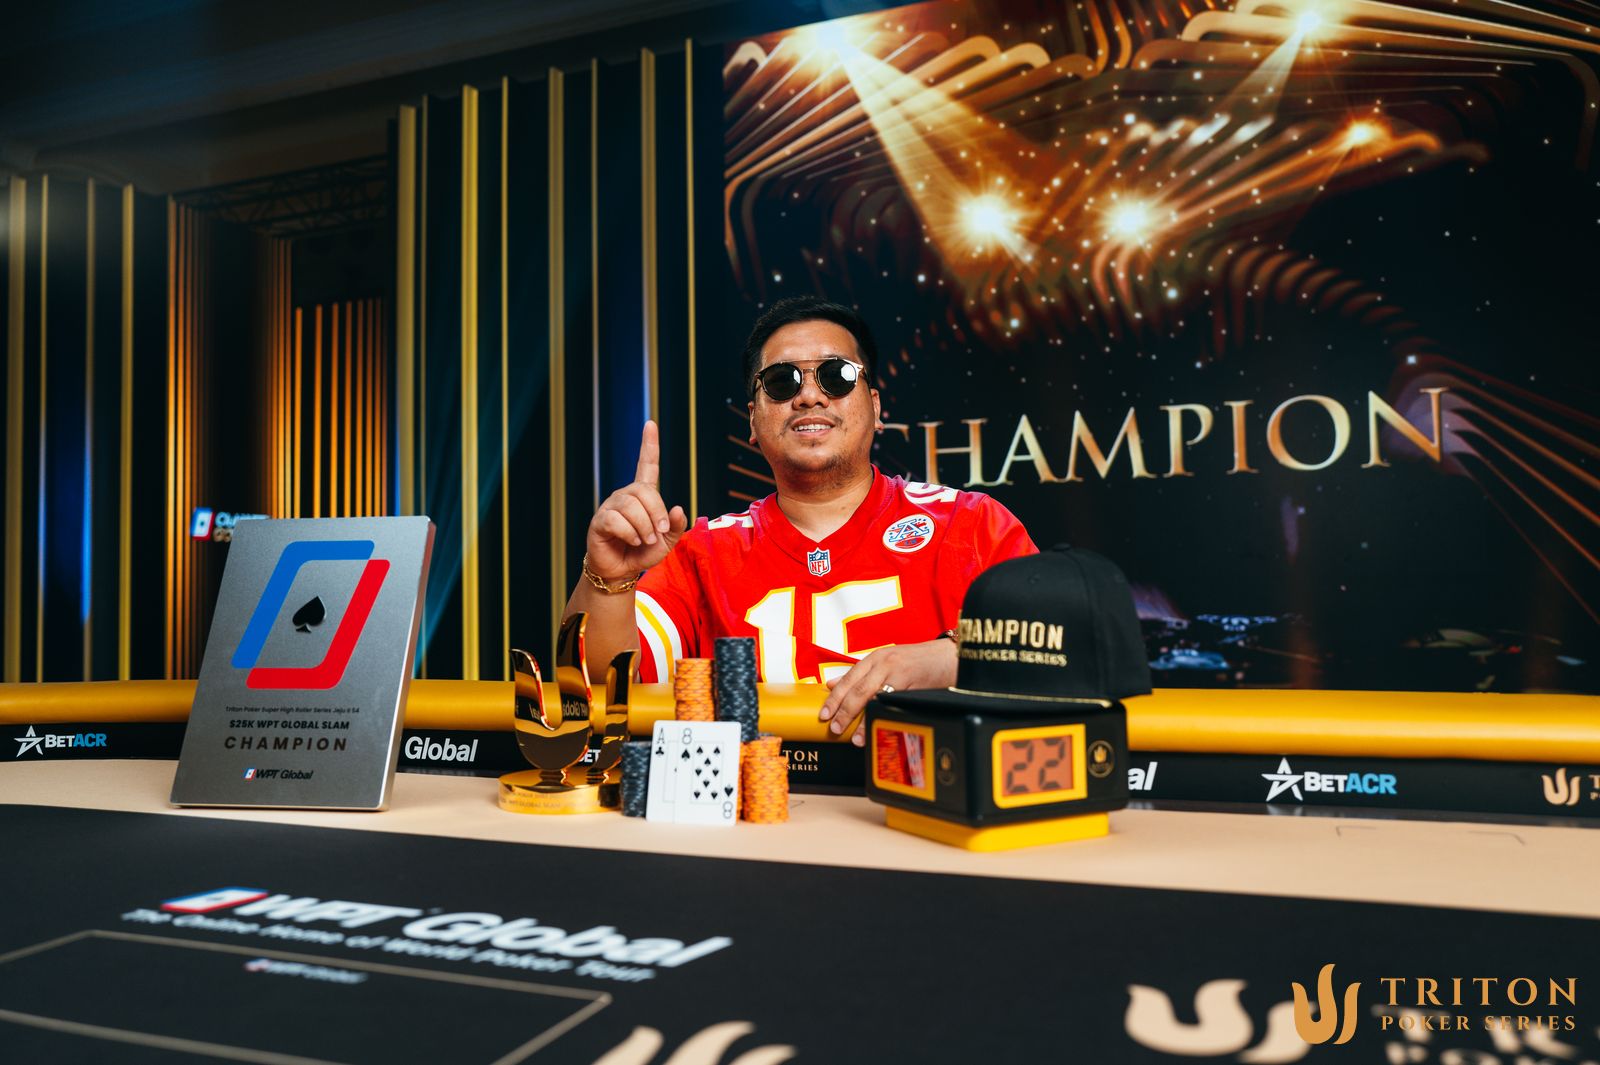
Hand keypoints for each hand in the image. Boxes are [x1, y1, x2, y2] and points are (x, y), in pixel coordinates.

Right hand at [587, 421, 688, 579]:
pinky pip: (616, 520)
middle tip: (659, 533)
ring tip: (645, 540)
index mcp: (643, 496)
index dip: (649, 445)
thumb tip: (678, 508)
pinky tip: (633, 541)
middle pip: (644, 491)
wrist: (621, 571)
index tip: (650, 424)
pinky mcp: (600, 521)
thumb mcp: (667, 541)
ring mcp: (611, 507)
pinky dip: (630, 533)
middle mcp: (625, 496)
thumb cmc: (643, 552)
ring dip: (644, 527)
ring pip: (631, 507)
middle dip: (657, 513)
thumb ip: (676, 526)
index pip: (646, 465)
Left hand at [818, 638, 958, 746]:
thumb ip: (861, 674)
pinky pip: (894, 702)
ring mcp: (899, 672)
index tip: (824, 714)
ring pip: (874, 697)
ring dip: (862, 718)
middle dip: (844, 711)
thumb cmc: (919, 661)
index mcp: (876, 658)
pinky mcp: (914, 683)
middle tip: (834, 728)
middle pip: (858, 689)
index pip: (848, 679)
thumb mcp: (887, 661)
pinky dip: (884, 716)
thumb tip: (832, 684)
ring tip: (854, 736)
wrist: (950, 655)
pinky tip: (879, 726)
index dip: (834, 698)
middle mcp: (884, 662)